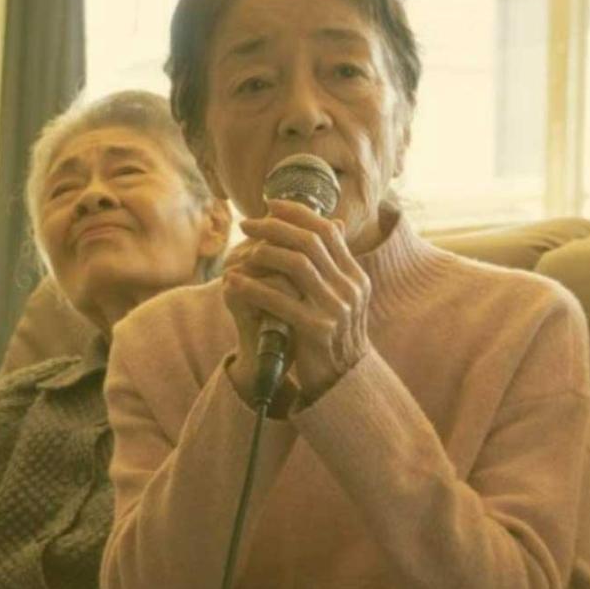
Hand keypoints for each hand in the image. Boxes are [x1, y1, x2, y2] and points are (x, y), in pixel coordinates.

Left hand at [223, 199, 371, 403]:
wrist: (342, 384)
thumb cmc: (330, 337)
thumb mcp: (337, 299)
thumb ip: (331, 265)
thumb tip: (330, 223)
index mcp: (355, 277)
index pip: (328, 231)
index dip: (298, 213)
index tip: (271, 204)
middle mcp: (351, 289)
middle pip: (311, 242)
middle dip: (275, 227)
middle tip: (246, 224)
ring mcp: (337, 309)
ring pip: (298, 264)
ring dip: (265, 252)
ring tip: (242, 252)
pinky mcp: (318, 331)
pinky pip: (282, 300)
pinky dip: (255, 287)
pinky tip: (234, 282)